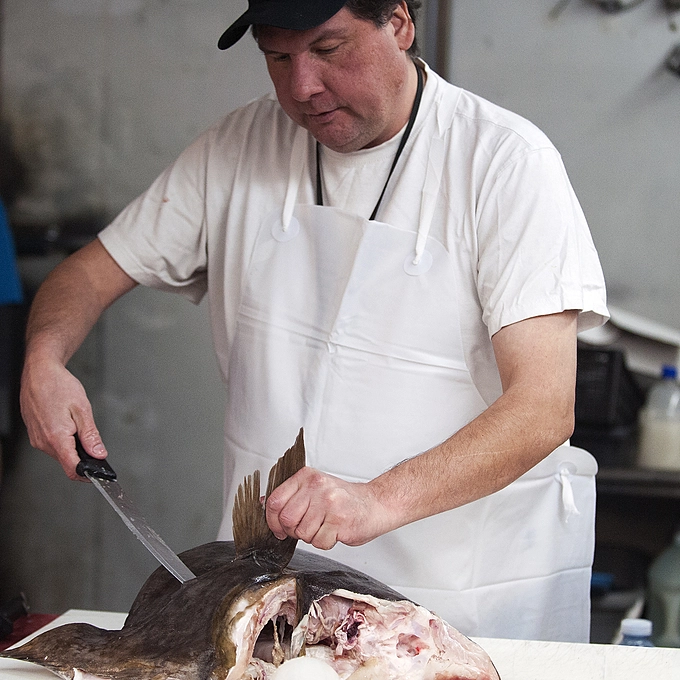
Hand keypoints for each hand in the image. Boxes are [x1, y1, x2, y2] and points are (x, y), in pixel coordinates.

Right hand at [20, 354, 106, 480]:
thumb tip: (99, 454)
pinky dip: (64, 439)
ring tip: (77, 425)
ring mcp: (37, 439)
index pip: (73, 469)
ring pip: (60, 453)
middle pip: (67, 462)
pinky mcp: (35, 434)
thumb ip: (91, 435)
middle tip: (93, 442)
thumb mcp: (82, 409)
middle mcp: (43, 442)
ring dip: (73, 446)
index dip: (88, 474)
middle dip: (83, 457)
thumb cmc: (58, 385)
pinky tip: (67, 423)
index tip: (100, 473)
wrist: (39, 372)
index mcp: (56, 437)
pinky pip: (52, 444)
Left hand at [265, 467, 388, 549]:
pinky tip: (335, 532)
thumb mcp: (315, 489)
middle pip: (286, 519)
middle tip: (307, 528)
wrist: (376, 504)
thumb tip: (263, 504)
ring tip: (325, 527)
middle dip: (294, 531)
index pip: (275, 500)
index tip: (278, 529)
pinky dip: (326, 543)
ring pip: (302, 533)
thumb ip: (291, 495)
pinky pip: (319, 542)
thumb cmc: (344, 500)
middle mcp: (317, 487)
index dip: (272, 521)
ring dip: (312, 537)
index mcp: (307, 477)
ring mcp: (328, 503)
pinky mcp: (339, 520)